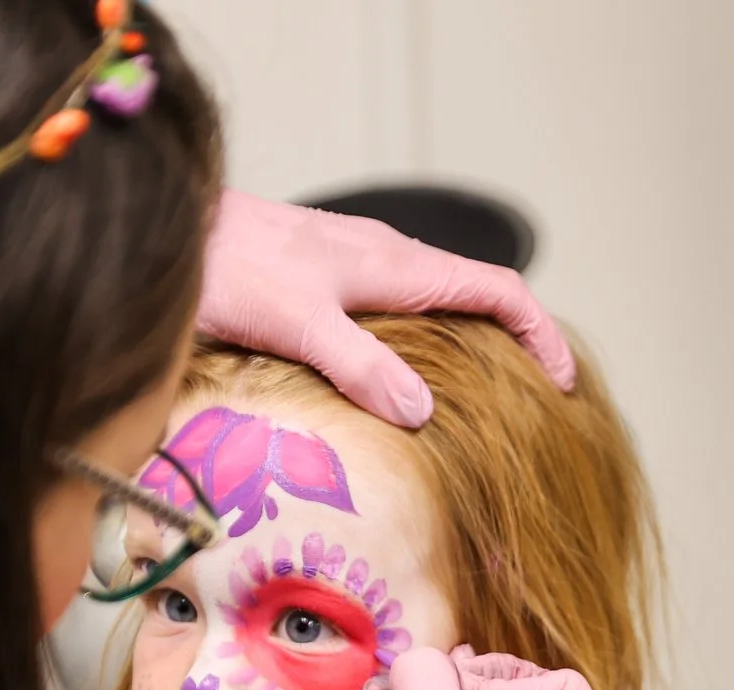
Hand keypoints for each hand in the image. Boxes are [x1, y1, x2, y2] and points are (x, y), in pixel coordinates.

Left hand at [198, 190, 577, 428]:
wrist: (171, 232)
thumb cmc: (229, 269)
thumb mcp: (300, 325)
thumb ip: (362, 366)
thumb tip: (424, 412)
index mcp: (398, 265)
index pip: (500, 291)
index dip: (541, 335)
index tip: (562, 384)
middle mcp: (388, 260)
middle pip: (478, 299)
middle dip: (516, 347)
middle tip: (535, 406)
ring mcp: (359, 267)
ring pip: (438, 305)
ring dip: (470, 349)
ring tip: (482, 406)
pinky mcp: (328, 280)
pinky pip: (399, 312)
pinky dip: (424, 348)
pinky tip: (402, 387)